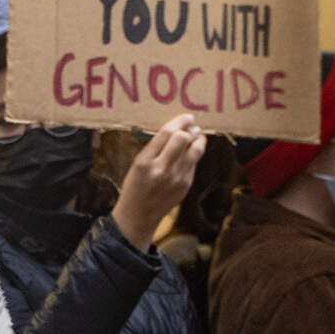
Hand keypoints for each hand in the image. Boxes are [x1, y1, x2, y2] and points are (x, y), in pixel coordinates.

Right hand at [110, 113, 206, 249]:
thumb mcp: (137, 166)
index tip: (186, 117)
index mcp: (144, 162)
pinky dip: (194, 154)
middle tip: (193, 126)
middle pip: (183, 138)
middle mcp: (161, 170)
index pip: (166, 133)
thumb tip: (179, 129)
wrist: (138, 216)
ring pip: (195, 149)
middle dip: (190, 129)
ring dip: (199, 139)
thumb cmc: (135, 186)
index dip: (180, 122)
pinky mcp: (185, 185)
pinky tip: (190, 153)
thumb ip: (155, 149)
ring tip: (197, 136)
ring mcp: (176, 178)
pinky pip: (194, 163)